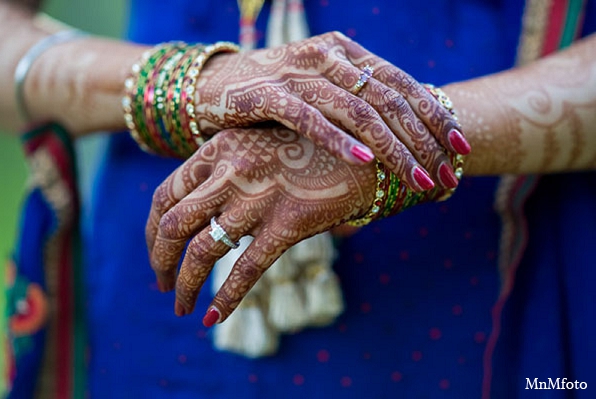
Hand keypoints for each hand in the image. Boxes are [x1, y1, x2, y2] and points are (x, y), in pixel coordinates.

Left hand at [145, 126, 374, 323]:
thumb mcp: (261, 146)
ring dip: (184, 285)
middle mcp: (231, 170)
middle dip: (159, 260)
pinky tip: (213, 318)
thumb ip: (230, 172)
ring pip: (201, 251)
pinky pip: (246, 269)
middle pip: (172, 224)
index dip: (152, 231)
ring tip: (181, 307)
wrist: (367, 150)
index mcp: (220, 149)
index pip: (164, 194)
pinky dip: (225, 300)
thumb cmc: (312, 151)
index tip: (156, 252)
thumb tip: (204, 212)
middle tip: (163, 285)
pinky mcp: (288, 222)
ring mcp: (258, 196)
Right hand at [196, 31, 468, 190]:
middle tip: (445, 174)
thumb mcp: (322, 93)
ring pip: (357, 110)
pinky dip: (339, 139)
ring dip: (392, 148)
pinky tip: (364, 161)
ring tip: (416, 179)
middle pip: (388, 99)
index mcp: (348, 53)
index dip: (435, 116)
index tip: (461, 148)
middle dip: (423, 140)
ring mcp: (298, 73)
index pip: (403, 84)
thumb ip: (356, 104)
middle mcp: (328, 57)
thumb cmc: (276, 96)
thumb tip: (402, 138)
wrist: (214, 86)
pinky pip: (310, 118)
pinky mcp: (267, 94)